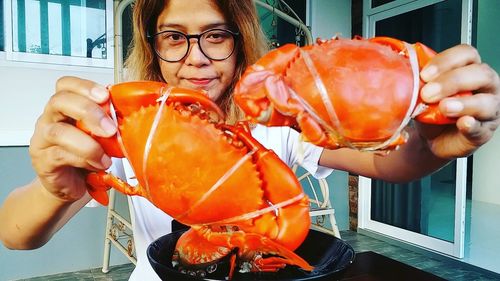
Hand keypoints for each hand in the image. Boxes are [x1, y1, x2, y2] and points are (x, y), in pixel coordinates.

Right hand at [29, 76, 116, 201]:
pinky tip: (97, 165)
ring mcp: (43, 140)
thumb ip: (109, 123)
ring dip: (87, 143)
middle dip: (88, 111)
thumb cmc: (87, 156)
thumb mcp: (100, 136)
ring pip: (58, 131)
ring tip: (106, 157)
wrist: (71, 185)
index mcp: (66, 107)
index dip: (85, 86)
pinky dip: (83, 159)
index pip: (66, 85)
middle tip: (110, 128)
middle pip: (60, 101)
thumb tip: (136, 116)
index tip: (105, 96)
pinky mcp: (43, 161)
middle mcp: (50, 119)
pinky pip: (59, 155)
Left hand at [417, 44, 499, 158]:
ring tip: (443, 107)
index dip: (447, 61)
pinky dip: (472, 125)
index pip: (467, 54)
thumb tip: (405, 76)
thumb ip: (421, 82)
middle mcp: (485, 86)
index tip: (425, 74)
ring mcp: (489, 110)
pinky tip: (462, 123)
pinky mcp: (484, 132)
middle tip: (428, 93)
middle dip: (452, 81)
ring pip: (487, 101)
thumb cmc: (432, 110)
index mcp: (470, 69)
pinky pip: (482, 128)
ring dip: (463, 103)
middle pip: (480, 74)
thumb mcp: (424, 92)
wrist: (431, 139)